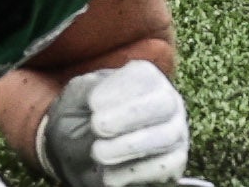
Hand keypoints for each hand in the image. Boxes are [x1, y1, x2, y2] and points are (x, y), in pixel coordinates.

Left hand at [36, 64, 190, 186]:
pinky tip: (109, 171)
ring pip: (169, 136)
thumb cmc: (78, 121)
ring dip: (128, 146)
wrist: (77, 156)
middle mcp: (166, 100)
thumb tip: (100, 101)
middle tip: (98, 128)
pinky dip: (135, 172)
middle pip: (164, 103)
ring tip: (98, 153)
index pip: (144, 76)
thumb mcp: (73, 100)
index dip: (119, 90)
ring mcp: (174, 130)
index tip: (93, 105)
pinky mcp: (173, 160)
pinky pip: (167, 165)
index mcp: (144, 78)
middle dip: (130, 116)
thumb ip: (86, 92)